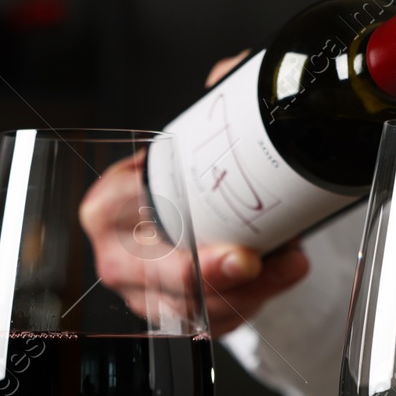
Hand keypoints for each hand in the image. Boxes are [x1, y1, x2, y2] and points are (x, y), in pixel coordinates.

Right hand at [77, 50, 309, 336]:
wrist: (207, 219)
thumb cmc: (191, 183)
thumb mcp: (201, 135)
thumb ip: (218, 94)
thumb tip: (233, 71)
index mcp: (109, 205)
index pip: (113, 209)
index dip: (144, 211)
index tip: (182, 206)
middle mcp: (120, 255)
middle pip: (151, 275)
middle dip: (203, 274)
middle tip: (248, 260)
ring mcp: (148, 294)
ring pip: (190, 308)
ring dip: (246, 291)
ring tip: (286, 261)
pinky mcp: (181, 318)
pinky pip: (215, 324)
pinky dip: (255, 303)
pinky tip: (282, 275)